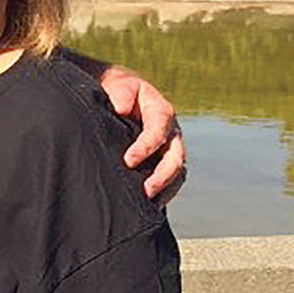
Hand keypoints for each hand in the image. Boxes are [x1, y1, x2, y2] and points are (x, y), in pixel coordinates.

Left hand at [96, 63, 184, 201]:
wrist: (116, 95)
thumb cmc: (116, 90)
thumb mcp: (118, 85)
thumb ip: (121, 94)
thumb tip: (122, 109)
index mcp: (161, 112)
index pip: (159, 131)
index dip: (146, 147)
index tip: (128, 161)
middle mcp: (170, 133)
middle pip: (175, 157)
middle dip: (162, 176)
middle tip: (145, 192)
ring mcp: (168, 149)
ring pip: (177, 172)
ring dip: (166, 189)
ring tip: (150, 204)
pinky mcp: (161, 162)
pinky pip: (170, 181)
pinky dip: (163, 193)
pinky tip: (149, 206)